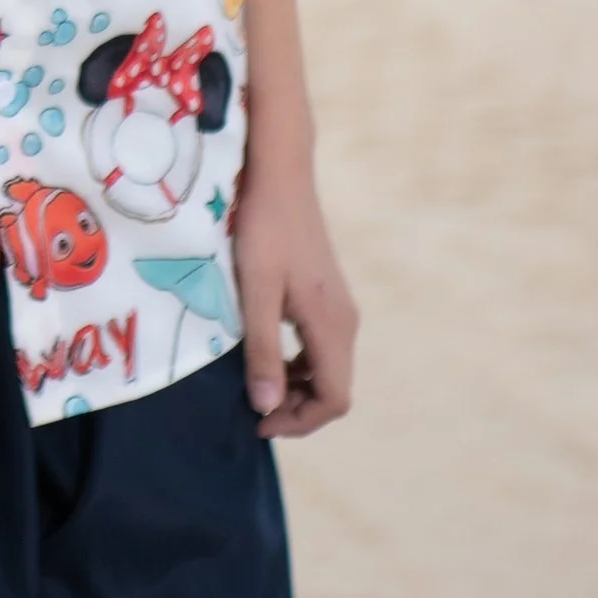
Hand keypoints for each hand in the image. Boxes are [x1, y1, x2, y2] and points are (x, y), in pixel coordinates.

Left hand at [232, 148, 358, 438]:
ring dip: (297, 388)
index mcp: (332, 325)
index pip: (334, 399)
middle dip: (297, 409)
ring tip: (256, 385)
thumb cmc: (263, 229)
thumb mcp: (255, 291)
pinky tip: (267, 355)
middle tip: (252, 408)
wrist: (280, 175)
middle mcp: (345, 321)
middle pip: (334, 389)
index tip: (259, 421)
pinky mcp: (328, 296)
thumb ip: (262, 350)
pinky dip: (299, 365)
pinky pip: (321, 347)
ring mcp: (340, 308)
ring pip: (328, 369)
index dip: (300, 421)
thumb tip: (267, 406)